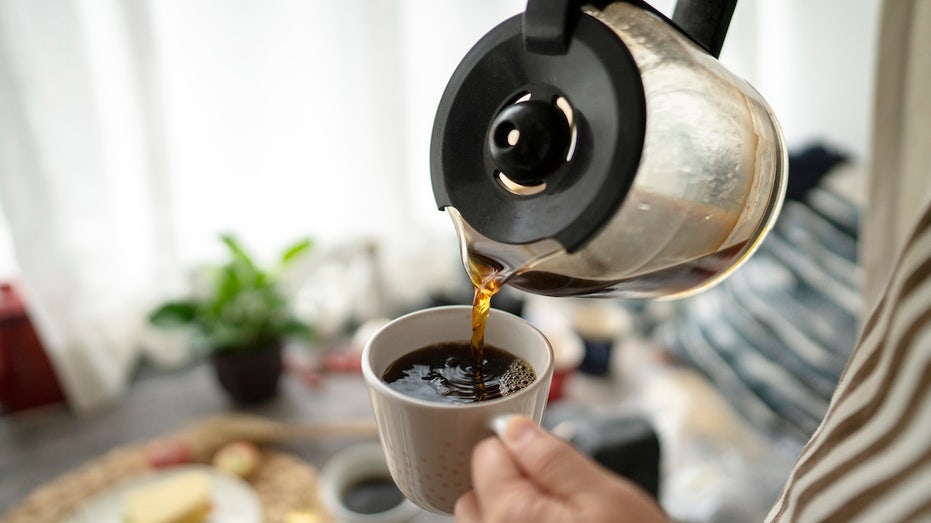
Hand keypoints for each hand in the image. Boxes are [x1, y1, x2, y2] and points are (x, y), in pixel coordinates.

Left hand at [455, 415, 667, 522]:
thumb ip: (553, 459)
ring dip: (509, 518)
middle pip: (475, 494)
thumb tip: (515, 429)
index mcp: (509, 517)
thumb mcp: (606, 497)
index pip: (486, 455)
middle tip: (559, 501)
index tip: (548, 464)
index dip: (520, 451)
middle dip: (508, 486)